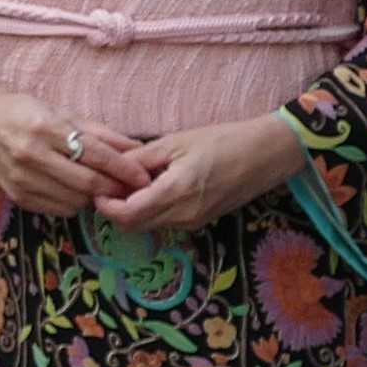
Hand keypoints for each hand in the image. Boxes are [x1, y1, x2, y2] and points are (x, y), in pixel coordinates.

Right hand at [0, 78, 150, 217]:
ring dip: (95, 197)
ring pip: (75, 200)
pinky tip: (76, 191)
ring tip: (103, 187)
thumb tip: (136, 149)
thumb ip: (99, 132)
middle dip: (115, 188)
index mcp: (45, 128)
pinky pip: (58, 209)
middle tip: (132, 188)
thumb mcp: (60, 112)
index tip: (143, 176)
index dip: (124, 169)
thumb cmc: (21, 111)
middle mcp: (31, 155)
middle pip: (87, 183)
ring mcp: (21, 179)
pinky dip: (75, 203)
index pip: (95, 155)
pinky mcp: (17, 196)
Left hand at [94, 112, 308, 235]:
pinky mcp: (201, 222)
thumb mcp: (175, 142)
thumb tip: (110, 168)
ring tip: (133, 182)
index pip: (126, 215)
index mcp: (175, 193)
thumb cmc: (224, 140)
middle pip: (133, 226)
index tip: (98, 188)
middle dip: (115, 209)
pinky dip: (151, 209)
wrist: (268, 154)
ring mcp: (193, 222)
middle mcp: (183, 215)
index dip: (105, 205)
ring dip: (133, 210)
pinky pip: (165, 221)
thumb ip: (139, 159)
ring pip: (149, 225)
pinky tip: (155, 187)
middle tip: (110, 184)